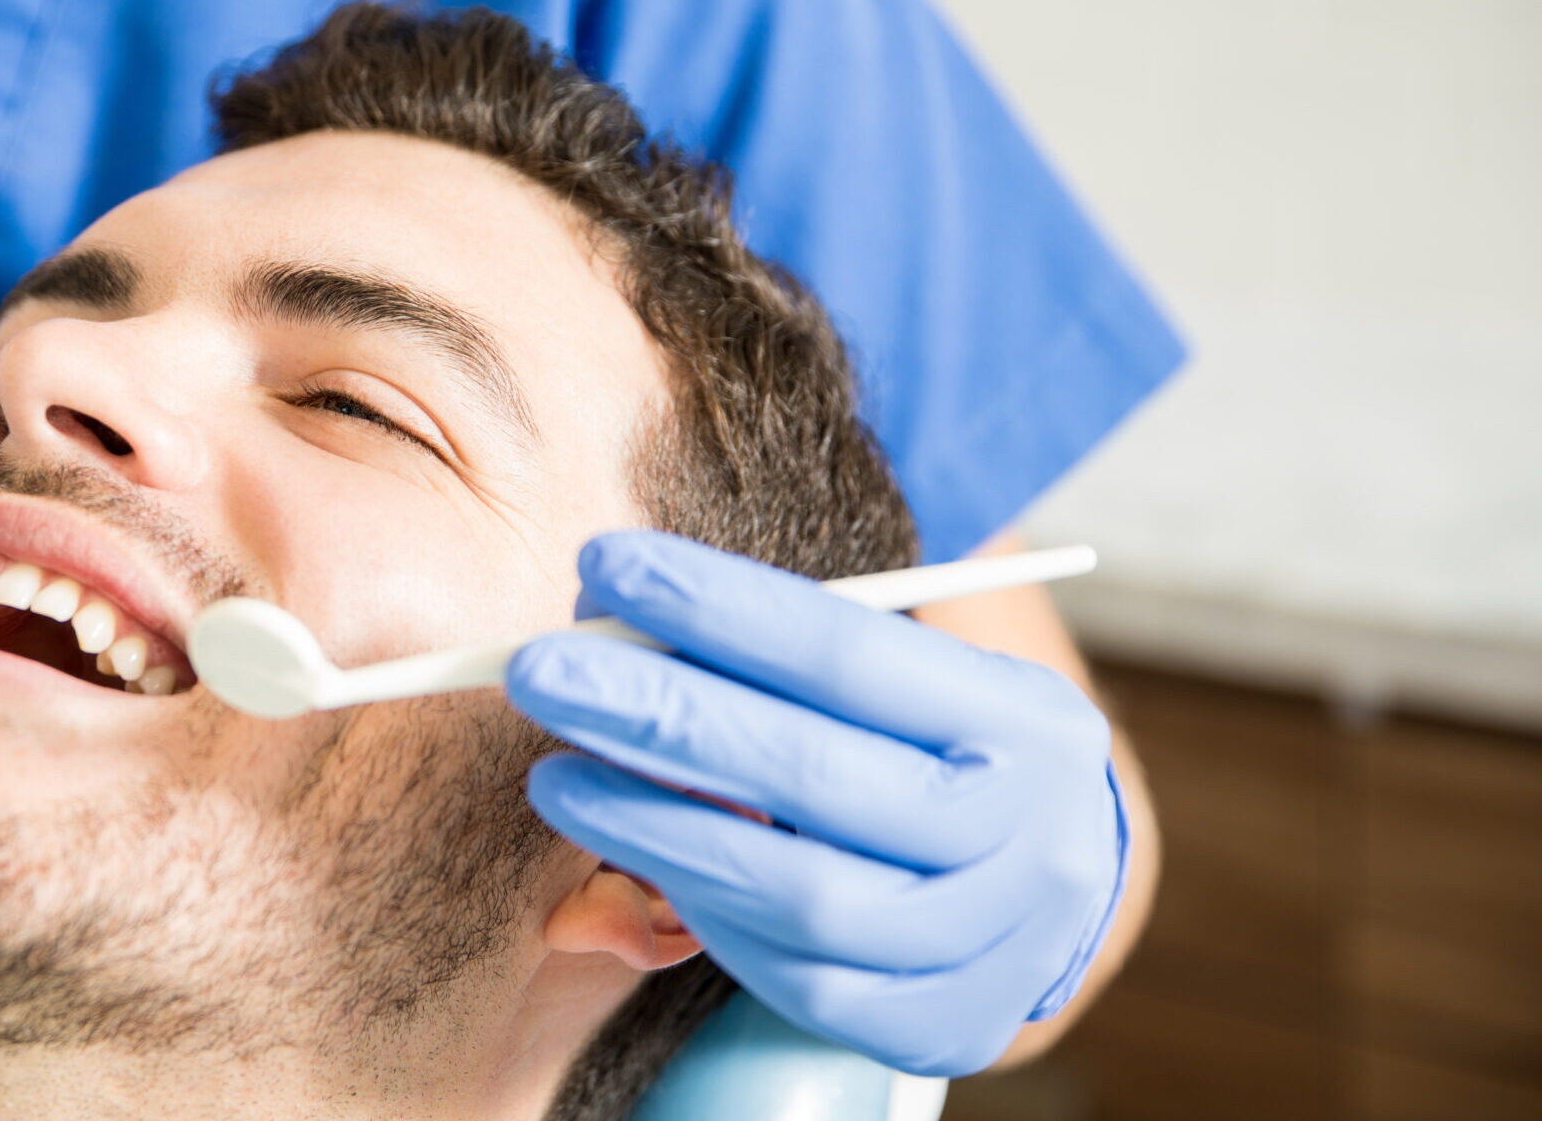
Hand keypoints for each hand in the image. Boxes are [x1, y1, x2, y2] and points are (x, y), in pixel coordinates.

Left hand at [507, 531, 1127, 1076]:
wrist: (1048, 894)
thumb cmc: (940, 749)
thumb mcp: (913, 675)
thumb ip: (782, 648)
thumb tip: (613, 609)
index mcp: (1024, 722)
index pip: (853, 655)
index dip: (719, 609)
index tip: (605, 564)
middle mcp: (1024, 839)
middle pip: (815, 775)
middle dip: (659, 715)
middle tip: (538, 670)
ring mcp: (981, 946)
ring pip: (798, 893)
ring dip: (653, 827)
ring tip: (554, 776)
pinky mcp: (928, 1024)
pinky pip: (792, 973)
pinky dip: (700, 907)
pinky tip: (632, 851)